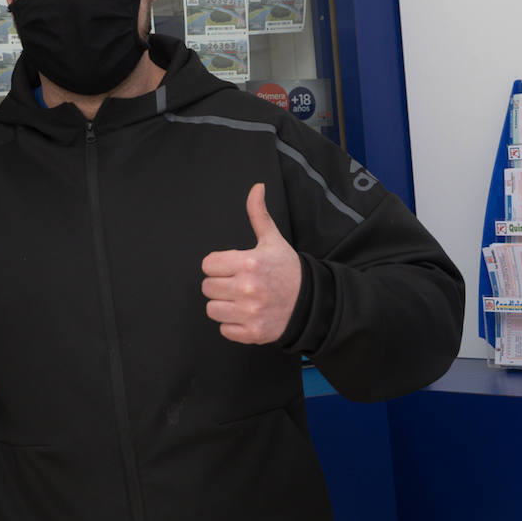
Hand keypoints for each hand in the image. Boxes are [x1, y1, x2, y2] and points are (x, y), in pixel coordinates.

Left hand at [200, 183, 301, 344]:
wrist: (313, 303)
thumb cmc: (288, 270)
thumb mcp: (273, 240)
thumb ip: (258, 214)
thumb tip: (256, 187)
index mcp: (248, 262)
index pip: (207, 265)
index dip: (218, 266)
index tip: (232, 268)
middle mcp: (247, 288)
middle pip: (207, 287)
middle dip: (220, 285)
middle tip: (239, 284)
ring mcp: (250, 312)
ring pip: (212, 309)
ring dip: (224, 306)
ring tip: (242, 300)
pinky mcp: (253, 333)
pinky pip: (224, 329)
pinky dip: (233, 325)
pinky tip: (248, 315)